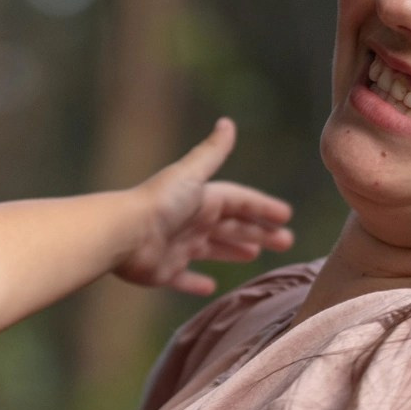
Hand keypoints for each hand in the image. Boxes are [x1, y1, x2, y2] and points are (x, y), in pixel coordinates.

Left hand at [116, 119, 295, 294]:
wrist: (124, 233)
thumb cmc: (160, 203)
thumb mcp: (192, 174)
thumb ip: (212, 152)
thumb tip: (227, 122)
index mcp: (202, 199)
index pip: (239, 201)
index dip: (262, 208)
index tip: (286, 216)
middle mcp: (191, 221)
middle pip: (232, 227)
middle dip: (258, 232)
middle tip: (286, 242)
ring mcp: (178, 247)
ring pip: (213, 249)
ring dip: (234, 251)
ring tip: (255, 255)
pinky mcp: (164, 272)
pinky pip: (184, 279)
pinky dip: (196, 283)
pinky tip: (211, 287)